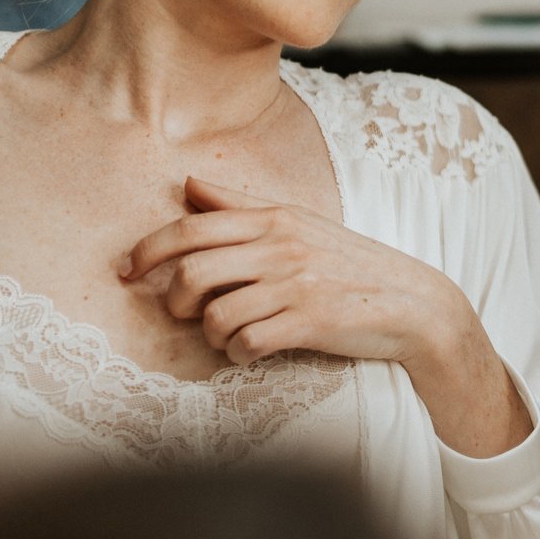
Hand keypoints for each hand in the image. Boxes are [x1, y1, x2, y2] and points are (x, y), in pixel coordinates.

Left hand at [123, 177, 530, 455]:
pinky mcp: (309, 322)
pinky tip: (249, 353)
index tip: (125, 271)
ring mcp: (295, 285)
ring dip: (209, 334)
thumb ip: (240, 206)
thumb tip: (189, 183)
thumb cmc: (349, 265)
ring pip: (215, 313)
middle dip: (173, 300)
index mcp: (274, 219)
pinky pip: (246, 342)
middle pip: (193, 272)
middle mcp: (281, 247)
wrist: (414, 303)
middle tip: (180, 314)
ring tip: (225, 337)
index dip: (147, 250)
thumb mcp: (299, 224)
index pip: (191, 228)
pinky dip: (237, 354)